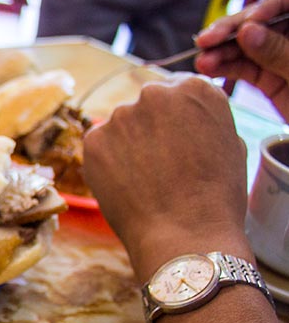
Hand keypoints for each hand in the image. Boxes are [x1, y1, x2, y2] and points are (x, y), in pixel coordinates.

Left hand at [82, 77, 250, 281]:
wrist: (185, 233)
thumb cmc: (216, 196)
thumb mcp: (230, 144)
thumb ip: (205, 119)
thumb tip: (187, 117)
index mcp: (194, 89)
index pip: (178, 91)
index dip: (177, 118)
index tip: (177, 138)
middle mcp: (154, 93)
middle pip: (147, 106)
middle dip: (151, 129)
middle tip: (160, 164)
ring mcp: (120, 116)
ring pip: (121, 127)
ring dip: (128, 146)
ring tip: (145, 180)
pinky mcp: (93, 140)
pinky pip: (100, 147)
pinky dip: (108, 163)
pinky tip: (126, 185)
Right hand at [195, 0, 288, 121]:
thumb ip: (280, 51)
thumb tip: (247, 30)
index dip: (268, 5)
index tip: (250, 20)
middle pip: (261, 21)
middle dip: (233, 29)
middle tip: (208, 39)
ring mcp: (280, 54)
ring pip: (246, 45)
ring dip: (222, 52)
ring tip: (203, 60)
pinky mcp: (268, 76)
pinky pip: (244, 67)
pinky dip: (225, 68)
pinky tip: (209, 68)